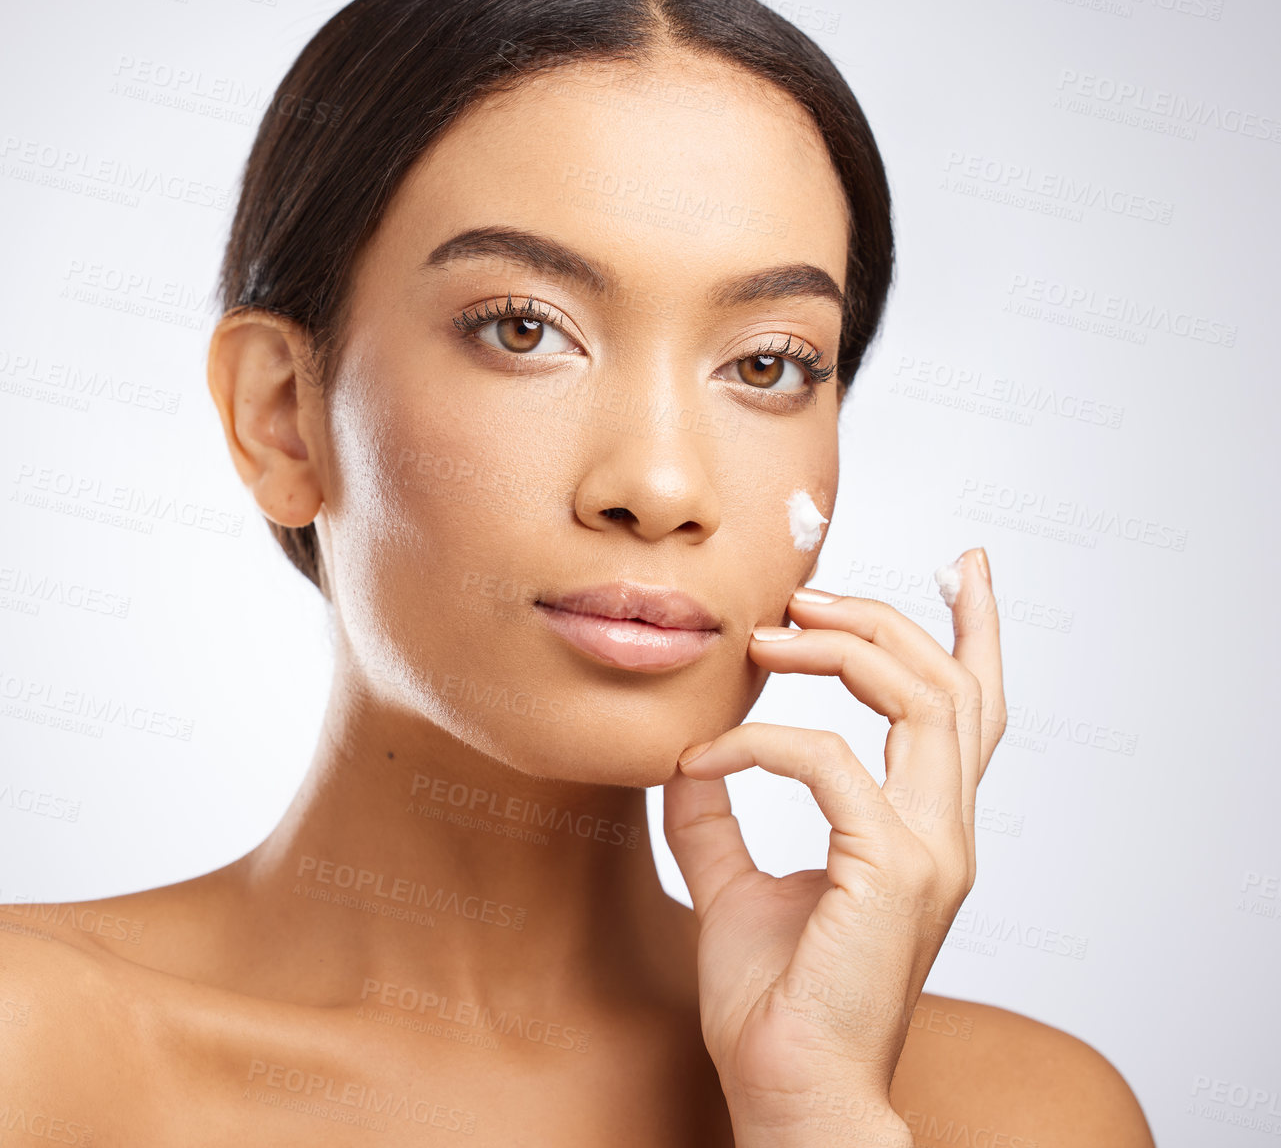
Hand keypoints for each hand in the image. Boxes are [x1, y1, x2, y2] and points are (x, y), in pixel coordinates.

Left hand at [662, 548, 1005, 1147]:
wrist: (790, 1090)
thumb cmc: (775, 1004)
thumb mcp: (733, 888)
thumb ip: (716, 818)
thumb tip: (684, 757)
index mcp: (924, 831)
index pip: (971, 711)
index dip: (974, 632)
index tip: (963, 567)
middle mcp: (944, 833)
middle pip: (950, 686)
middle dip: (885, 619)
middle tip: (805, 593)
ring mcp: (930, 850)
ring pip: (921, 700)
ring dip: (841, 649)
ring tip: (769, 634)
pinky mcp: (892, 870)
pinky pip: (828, 761)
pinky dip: (762, 740)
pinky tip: (705, 757)